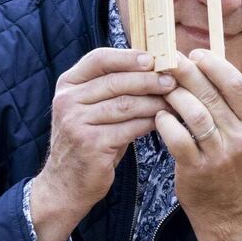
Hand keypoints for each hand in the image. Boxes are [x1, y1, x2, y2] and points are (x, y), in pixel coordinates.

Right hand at [32, 48, 175, 240]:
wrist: (66, 184)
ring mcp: (76, 122)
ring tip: (175, 101)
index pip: (99, 59)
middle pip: (116, 81)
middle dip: (148, 79)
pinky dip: (150, 123)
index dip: (128, 56)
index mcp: (68, 84)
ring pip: (126, 104)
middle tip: (173, 80)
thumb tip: (154, 68)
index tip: (153, 58)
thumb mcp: (91, 109)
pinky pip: (129, 127)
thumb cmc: (88, 140)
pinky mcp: (90, 143)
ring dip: (154, 101)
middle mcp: (67, 100)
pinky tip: (164, 121)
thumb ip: (111, 88)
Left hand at [154, 48, 241, 240]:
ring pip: (195, 114)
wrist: (226, 208)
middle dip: (188, 73)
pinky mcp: (198, 169)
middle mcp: (241, 137)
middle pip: (212, 95)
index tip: (195, 53)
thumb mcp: (239, 131)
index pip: (236, 84)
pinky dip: (166, 123)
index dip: (214, 64)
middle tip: (168, 61)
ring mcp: (220, 155)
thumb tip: (202, 61)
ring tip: (162, 88)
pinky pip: (178, 139)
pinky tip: (159, 116)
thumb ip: (226, 102)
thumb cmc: (227, 161)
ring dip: (175, 96)